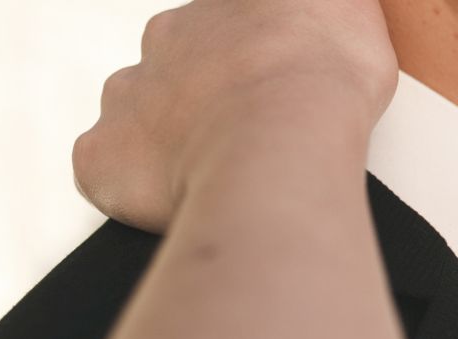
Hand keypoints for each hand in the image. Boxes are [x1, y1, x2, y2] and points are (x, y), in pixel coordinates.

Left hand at [73, 0, 396, 232]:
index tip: (274, 84)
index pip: (222, 27)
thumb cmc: (318, 81)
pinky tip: (180, 200)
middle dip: (203, 99)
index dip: (250, 59)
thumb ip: (328, 13)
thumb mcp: (352, 14)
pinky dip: (135, 189)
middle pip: (173, 67)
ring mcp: (129, 97)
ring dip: (167, 140)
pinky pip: (108, 171)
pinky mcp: (106, 154)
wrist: (283, 137)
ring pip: (136, 115)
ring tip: (218, 173)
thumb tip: (328, 15)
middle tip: (249, 135)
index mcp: (218, 10)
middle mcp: (165, 43)